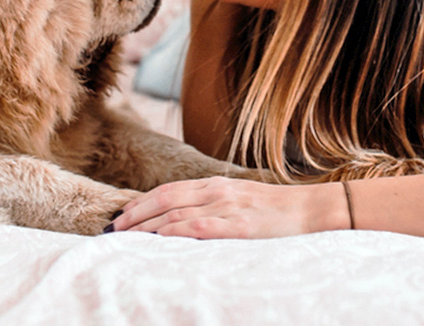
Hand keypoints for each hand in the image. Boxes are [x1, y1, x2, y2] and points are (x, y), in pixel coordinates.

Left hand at [107, 176, 346, 238]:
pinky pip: (199, 226)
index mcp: (215, 185)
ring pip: (175, 212)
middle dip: (135, 214)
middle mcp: (216, 191)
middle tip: (112, 229)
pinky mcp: (238, 226)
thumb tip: (183, 220)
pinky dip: (175, 231)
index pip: (167, 190)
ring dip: (146, 226)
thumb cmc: (276, 211)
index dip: (140, 202)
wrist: (311, 211)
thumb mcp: (239, 201)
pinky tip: (159, 239)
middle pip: (164, 199)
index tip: (121, 215)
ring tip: (125, 239)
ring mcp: (226, 207)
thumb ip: (212, 205)